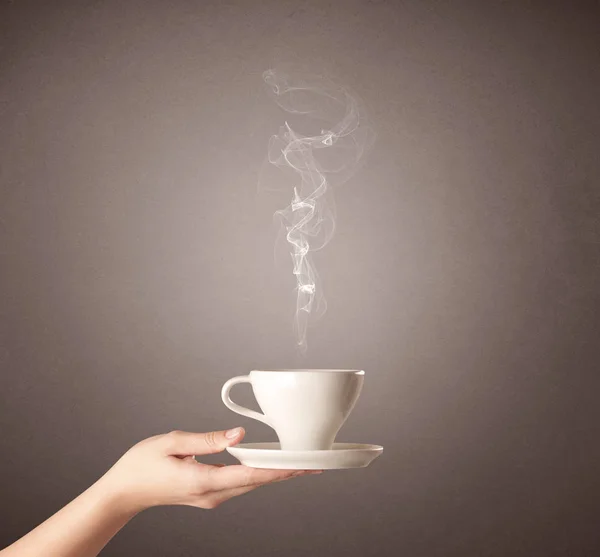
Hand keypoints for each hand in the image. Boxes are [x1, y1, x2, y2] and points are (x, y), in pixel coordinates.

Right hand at [97, 427, 319, 512]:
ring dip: (276, 474)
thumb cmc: (142, 464)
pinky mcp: (209, 495)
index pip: (251, 474)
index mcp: (204, 480)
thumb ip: (209, 439)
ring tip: (301, 465)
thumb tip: (240, 434)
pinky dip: (259, 474)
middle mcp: (212, 494)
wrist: (124, 492)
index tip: (303, 466)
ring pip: (251, 484)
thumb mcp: (173, 442)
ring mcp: (211, 498)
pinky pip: (240, 483)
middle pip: (258, 482)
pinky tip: (270, 466)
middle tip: (316, 464)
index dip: (280, 469)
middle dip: (288, 472)